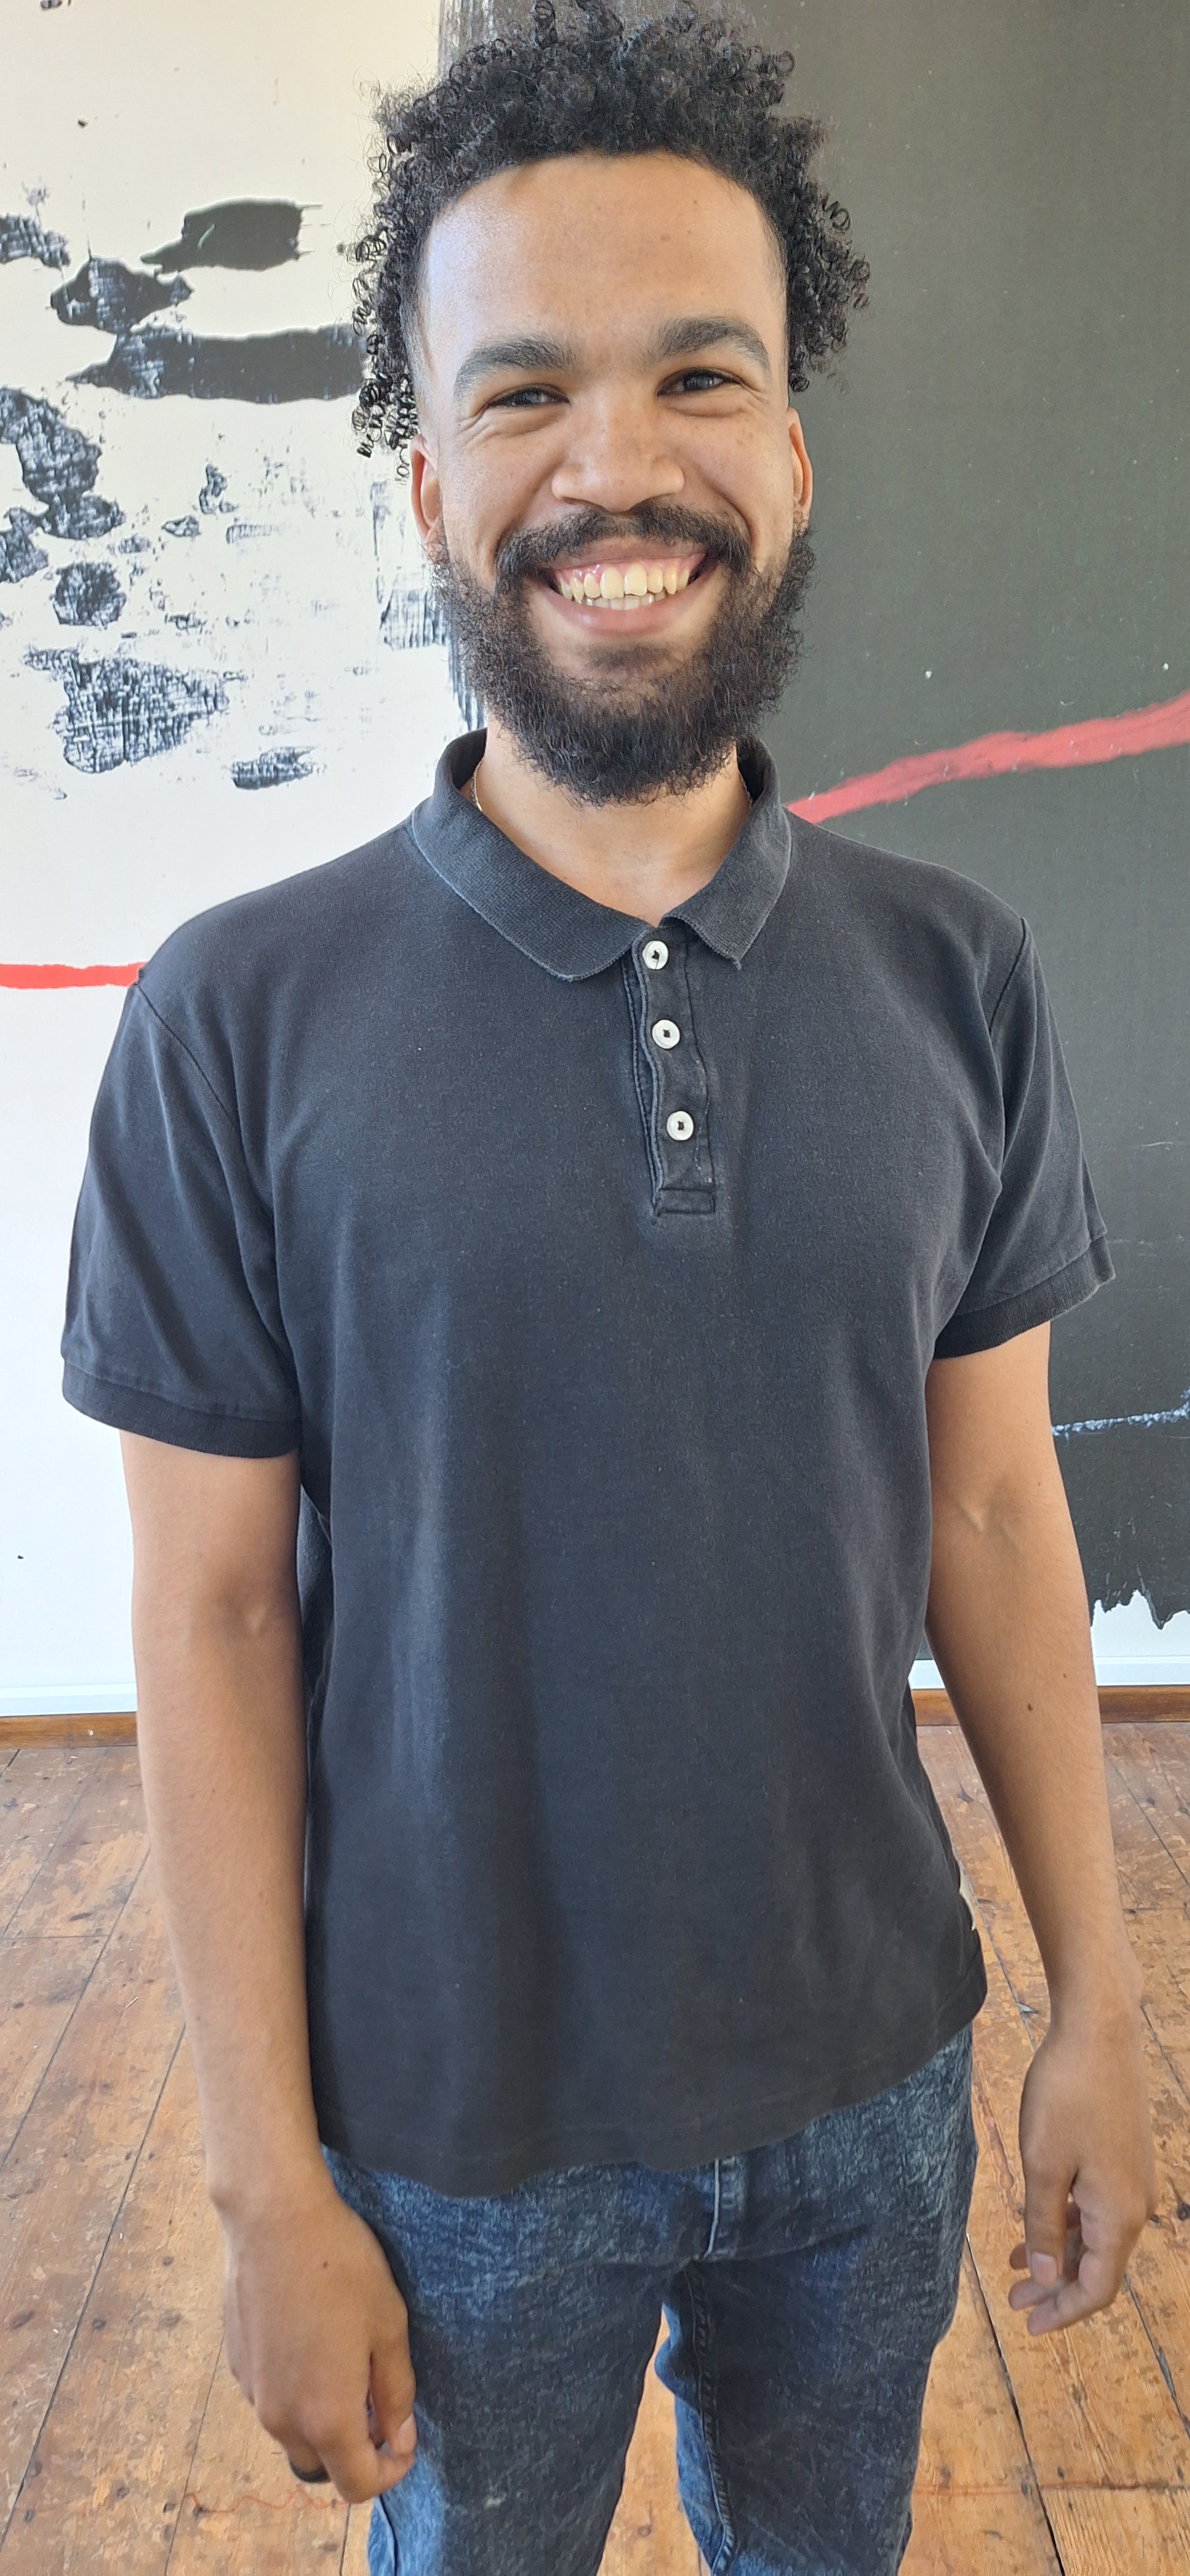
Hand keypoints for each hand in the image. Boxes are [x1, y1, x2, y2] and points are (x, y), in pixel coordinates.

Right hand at [221, 2177, 417, 2501]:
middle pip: (320, 2466)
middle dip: (352, 2451)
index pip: (356, 2485)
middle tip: (376, 2403)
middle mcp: (281, 2418)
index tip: (405, 2441)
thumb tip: (399, 2437)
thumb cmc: (341, 2268)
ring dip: (321, 2421)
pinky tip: (311, 2340)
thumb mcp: (388, 2327)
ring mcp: (253, 2392)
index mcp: (326, 2418)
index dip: (389, 2474)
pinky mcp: (236, 2364)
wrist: (273, 2219)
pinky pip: (271, 2398)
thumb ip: (396, 2393)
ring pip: (291, 2433)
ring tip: (345, 2366)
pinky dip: (295, 2391)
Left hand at [1008, 1996, 1156, 2334]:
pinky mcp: (1123, 2155)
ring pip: (1094, 2234)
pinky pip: (1096, 2205)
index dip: (1062, 2311)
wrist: (1099, 2030)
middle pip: (1097, 2265)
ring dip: (1056, 2252)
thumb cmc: (1067, 2095)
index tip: (1028, 2326)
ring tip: (1014, 2265)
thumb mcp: (1043, 2166)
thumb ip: (1042, 2226)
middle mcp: (1135, 2204)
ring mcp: (1132, 2178)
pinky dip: (1066, 2220)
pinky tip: (1035, 2219)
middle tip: (1013, 2301)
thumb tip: (1046, 2279)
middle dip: (1055, 2287)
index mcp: (1119, 2217)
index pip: (1096, 2288)